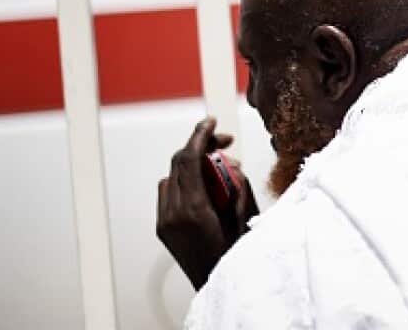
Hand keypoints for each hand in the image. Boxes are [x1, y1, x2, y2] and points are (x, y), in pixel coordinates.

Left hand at [157, 117, 258, 289]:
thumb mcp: (245, 216)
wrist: (217, 287)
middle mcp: (173, 213)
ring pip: (171, 177)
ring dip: (192, 166)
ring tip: (218, 170)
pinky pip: (168, 194)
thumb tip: (229, 163)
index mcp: (193, 208)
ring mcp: (164, 222)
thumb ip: (237, 185)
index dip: (200, 135)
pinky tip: (204, 189)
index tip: (210, 121)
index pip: (189, 159)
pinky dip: (184, 183)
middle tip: (223, 143)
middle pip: (178, 164)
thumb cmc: (236, 257)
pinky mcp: (162, 229)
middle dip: (200, 147)